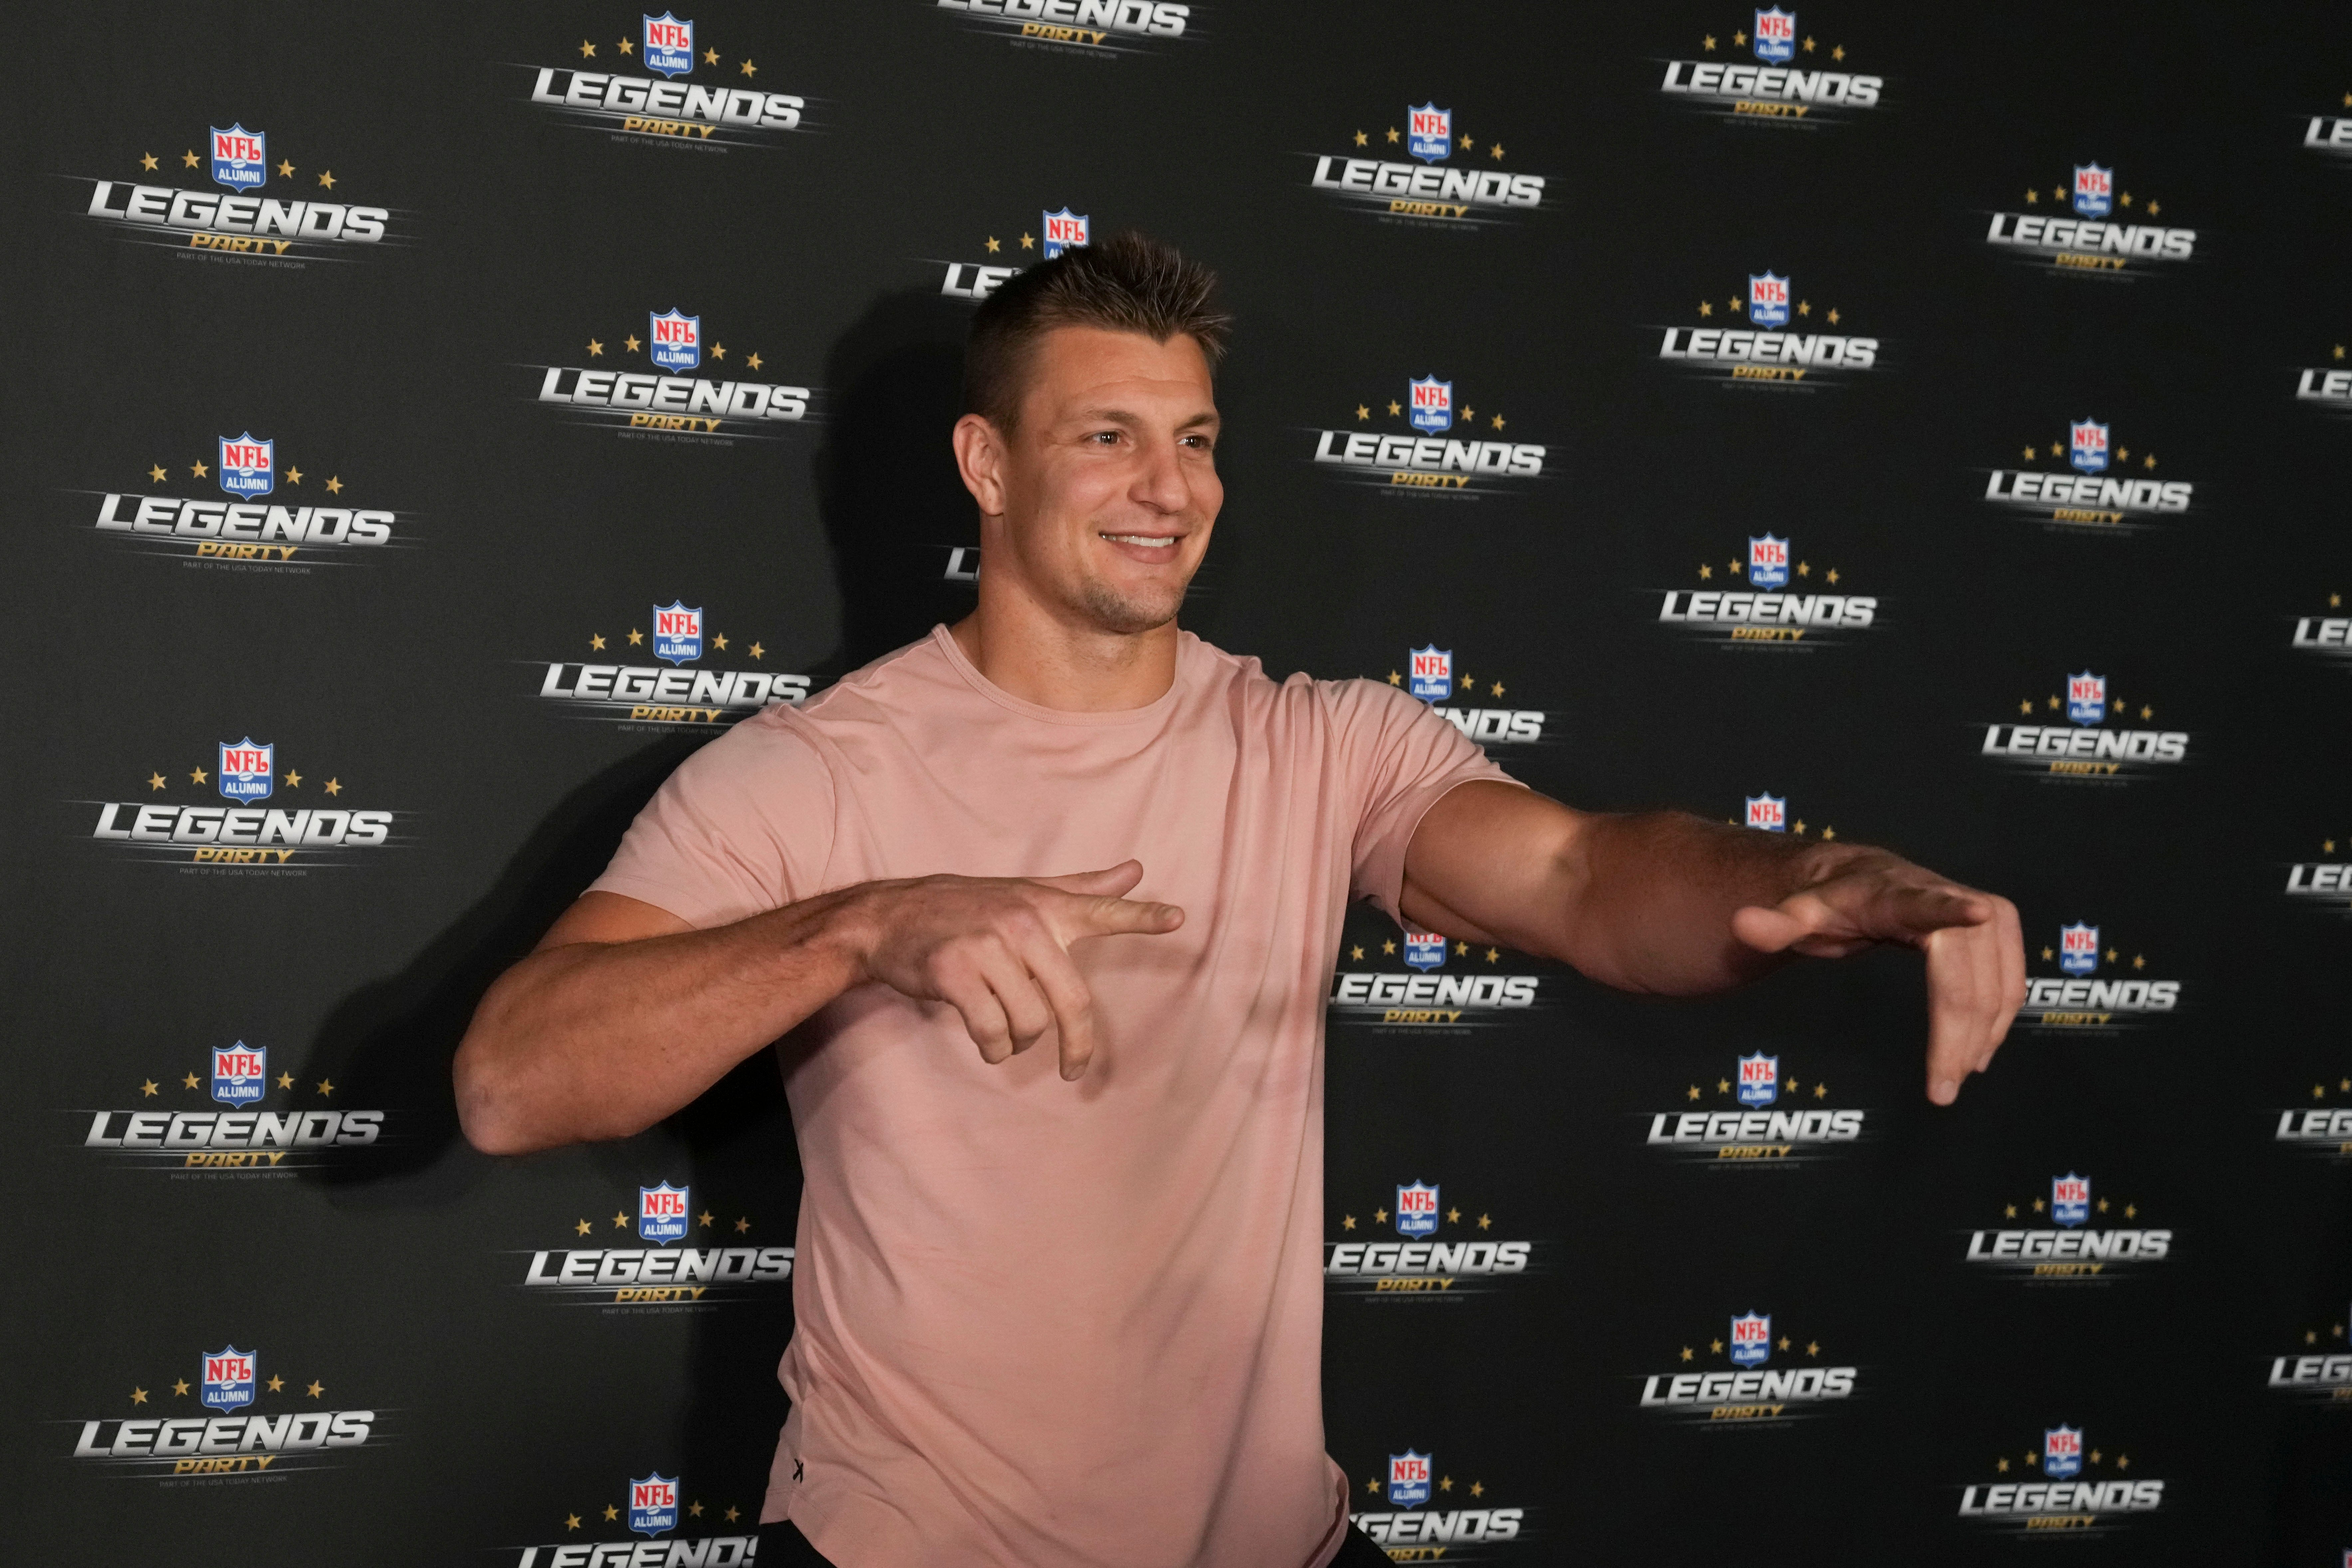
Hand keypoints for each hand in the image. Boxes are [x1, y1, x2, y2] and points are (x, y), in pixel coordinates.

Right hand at [850, 861, 1183, 1080]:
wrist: (890, 917)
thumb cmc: (966, 908)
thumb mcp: (1026, 892)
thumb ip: (1083, 890)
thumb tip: (1136, 870)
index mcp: (1044, 906)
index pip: (1100, 909)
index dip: (1140, 916)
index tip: (1177, 918)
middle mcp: (1021, 922)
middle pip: (1071, 1001)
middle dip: (1076, 1045)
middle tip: (1074, 1069)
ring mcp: (986, 946)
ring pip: (1031, 1022)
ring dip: (1020, 1042)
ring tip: (1003, 1029)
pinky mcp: (955, 972)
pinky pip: (993, 1032)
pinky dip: (993, 1047)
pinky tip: (987, 1040)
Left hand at [1729, 849, 2024, 1106]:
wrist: (1859, 878)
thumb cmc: (1828, 901)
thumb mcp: (1797, 914)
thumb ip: (1774, 925)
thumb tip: (1741, 924)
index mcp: (1892, 895)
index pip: (1922, 901)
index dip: (1951, 907)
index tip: (1978, 911)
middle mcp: (1938, 898)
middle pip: (1961, 971)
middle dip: (1957, 1031)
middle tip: (1942, 1087)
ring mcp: (1973, 912)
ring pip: (1994, 979)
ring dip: (1983, 1033)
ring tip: (1956, 1077)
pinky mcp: (1993, 929)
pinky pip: (2008, 977)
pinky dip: (1999, 1016)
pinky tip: (1980, 1049)